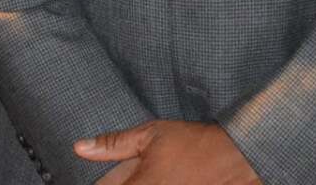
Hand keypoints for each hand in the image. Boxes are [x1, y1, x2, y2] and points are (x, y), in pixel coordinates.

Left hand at [74, 120, 259, 184]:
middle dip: (121, 183)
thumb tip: (80, 147)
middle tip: (129, 175)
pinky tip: (162, 179)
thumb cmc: (194, 144)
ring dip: (134, 184)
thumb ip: (114, 144)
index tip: (102, 179)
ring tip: (150, 174)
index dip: (98, 184)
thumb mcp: (151, 135)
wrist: (235, 159)